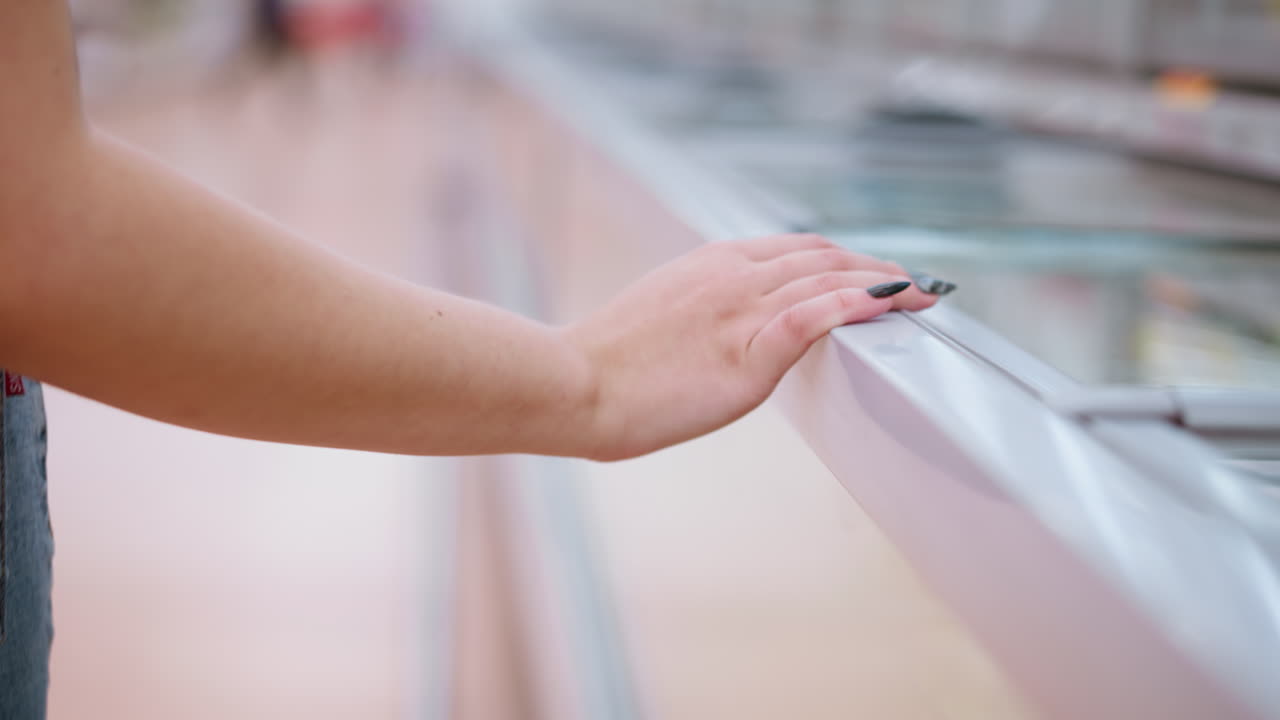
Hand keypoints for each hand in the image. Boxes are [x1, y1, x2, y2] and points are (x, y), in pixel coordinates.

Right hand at [562, 234, 938, 459]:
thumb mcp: (661, 314)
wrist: (573, 385)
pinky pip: (817, 315)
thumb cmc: (604, 365)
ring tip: (924, 296)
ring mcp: (743, 309)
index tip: (871, 272)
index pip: (796, 248)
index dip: (843, 258)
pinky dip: (861, 303)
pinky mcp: (747, 350)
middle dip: (876, 268)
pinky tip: (894, 302)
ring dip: (885, 284)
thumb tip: (730, 329)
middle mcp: (734, 274)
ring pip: (831, 280)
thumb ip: (705, 310)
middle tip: (914, 284)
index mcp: (713, 263)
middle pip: (824, 258)